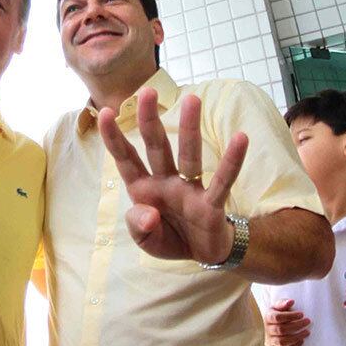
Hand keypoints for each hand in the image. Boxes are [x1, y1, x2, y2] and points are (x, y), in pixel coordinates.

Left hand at [97, 87, 248, 262]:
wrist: (200, 255)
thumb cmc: (170, 239)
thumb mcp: (145, 240)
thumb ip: (139, 227)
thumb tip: (148, 215)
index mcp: (143, 189)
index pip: (126, 159)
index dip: (114, 138)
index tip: (104, 112)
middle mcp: (165, 182)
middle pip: (156, 146)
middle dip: (150, 120)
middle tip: (147, 91)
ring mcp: (189, 190)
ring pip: (189, 155)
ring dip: (190, 128)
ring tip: (192, 99)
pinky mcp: (211, 203)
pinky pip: (222, 181)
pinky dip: (231, 162)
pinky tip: (240, 138)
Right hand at [263, 299, 310, 345]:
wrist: (267, 328)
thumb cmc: (276, 315)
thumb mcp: (277, 307)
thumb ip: (283, 303)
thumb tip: (291, 301)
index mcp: (268, 317)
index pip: (277, 317)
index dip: (290, 316)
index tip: (302, 314)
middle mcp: (267, 329)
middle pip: (281, 329)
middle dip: (297, 326)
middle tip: (308, 321)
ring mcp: (270, 340)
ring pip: (282, 341)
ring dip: (297, 337)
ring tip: (307, 332)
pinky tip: (302, 340)